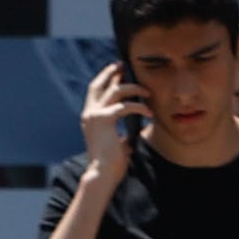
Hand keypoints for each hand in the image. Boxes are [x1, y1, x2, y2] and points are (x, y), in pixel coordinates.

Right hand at [77, 65, 140, 179]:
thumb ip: (124, 130)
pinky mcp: (103, 120)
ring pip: (114, 92)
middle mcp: (89, 113)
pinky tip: (149, 113)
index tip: (116, 70)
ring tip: (148, 92)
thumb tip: (140, 124)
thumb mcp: (119, 141)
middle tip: (124, 65)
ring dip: (133, 89)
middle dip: (111, 73)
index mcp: (90, 117)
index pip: (96, 92)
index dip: (105, 79)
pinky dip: (139, 107)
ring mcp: (93, 115)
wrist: (102, 173)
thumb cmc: (112, 162)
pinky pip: (124, 107)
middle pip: (98, 85)